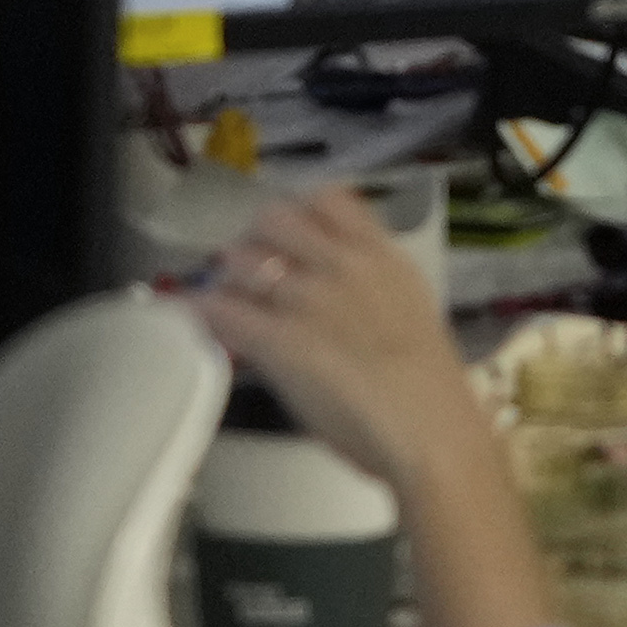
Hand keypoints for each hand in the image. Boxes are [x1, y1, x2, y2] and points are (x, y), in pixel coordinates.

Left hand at [184, 188, 494, 497]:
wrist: (428, 428)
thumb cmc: (430, 384)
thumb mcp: (408, 312)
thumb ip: (370, 289)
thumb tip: (332, 291)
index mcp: (381, 256)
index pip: (329, 199)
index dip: (300, 213)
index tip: (291, 234)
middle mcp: (341, 264)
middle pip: (275, 218)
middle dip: (257, 240)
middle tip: (252, 268)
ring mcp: (307, 299)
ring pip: (240, 259)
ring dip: (228, 276)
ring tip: (227, 297)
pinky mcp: (278, 340)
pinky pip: (221, 310)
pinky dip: (202, 311)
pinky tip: (196, 317)